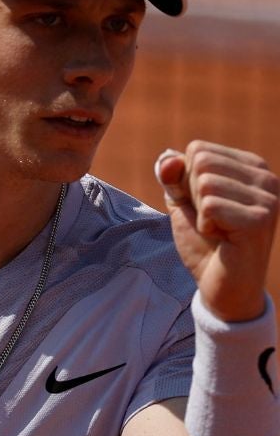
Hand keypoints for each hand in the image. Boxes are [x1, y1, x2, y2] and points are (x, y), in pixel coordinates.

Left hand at [155, 140, 279, 320]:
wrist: (222, 286)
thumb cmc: (206, 243)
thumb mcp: (183, 203)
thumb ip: (174, 177)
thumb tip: (166, 157)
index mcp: (252, 167)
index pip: (198, 149)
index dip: (186, 181)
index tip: (205, 207)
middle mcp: (267, 178)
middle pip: (201, 161)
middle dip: (192, 195)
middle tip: (211, 220)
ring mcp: (268, 198)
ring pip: (205, 183)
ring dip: (200, 212)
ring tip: (219, 230)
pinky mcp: (260, 220)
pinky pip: (210, 205)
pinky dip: (205, 225)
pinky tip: (223, 239)